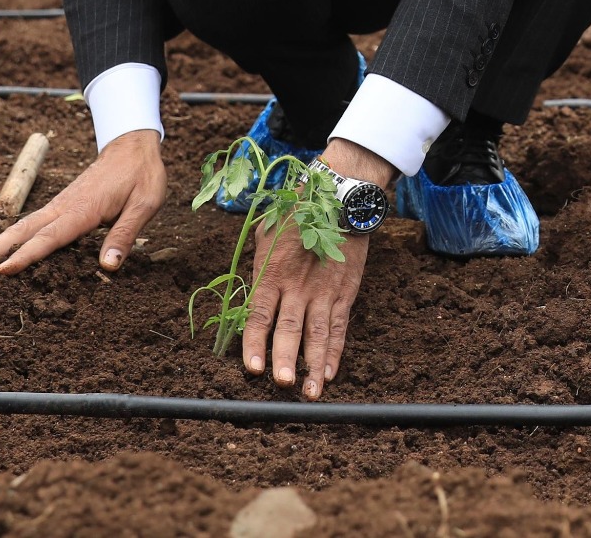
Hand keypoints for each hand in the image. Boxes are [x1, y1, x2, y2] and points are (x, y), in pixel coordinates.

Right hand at [0, 129, 164, 273]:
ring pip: (23, 225)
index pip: (50, 237)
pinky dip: (14, 236)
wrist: (133, 146)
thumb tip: (107, 267)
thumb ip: (125, 235)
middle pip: (23, 230)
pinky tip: (4, 250)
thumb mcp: (144, 204)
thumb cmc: (142, 175)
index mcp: (84, 210)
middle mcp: (64, 207)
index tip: (1, 270)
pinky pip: (34, 223)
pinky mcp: (61, 204)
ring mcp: (60, 204)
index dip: (26, 255)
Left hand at [240, 138, 393, 399]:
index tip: (252, 369)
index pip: (260, 315)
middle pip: (289, 329)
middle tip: (281, 384)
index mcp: (272, 274)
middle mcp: (297, 287)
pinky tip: (331, 372)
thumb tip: (245, 295)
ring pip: (318, 334)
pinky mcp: (345, 291)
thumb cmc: (297, 213)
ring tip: (311, 393)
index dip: (255, 344)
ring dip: (314, 365)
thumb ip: (258, 267)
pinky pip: (339, 326)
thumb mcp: (267, 234)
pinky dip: (336, 350)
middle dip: (285, 359)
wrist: (339, 197)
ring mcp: (324, 291)